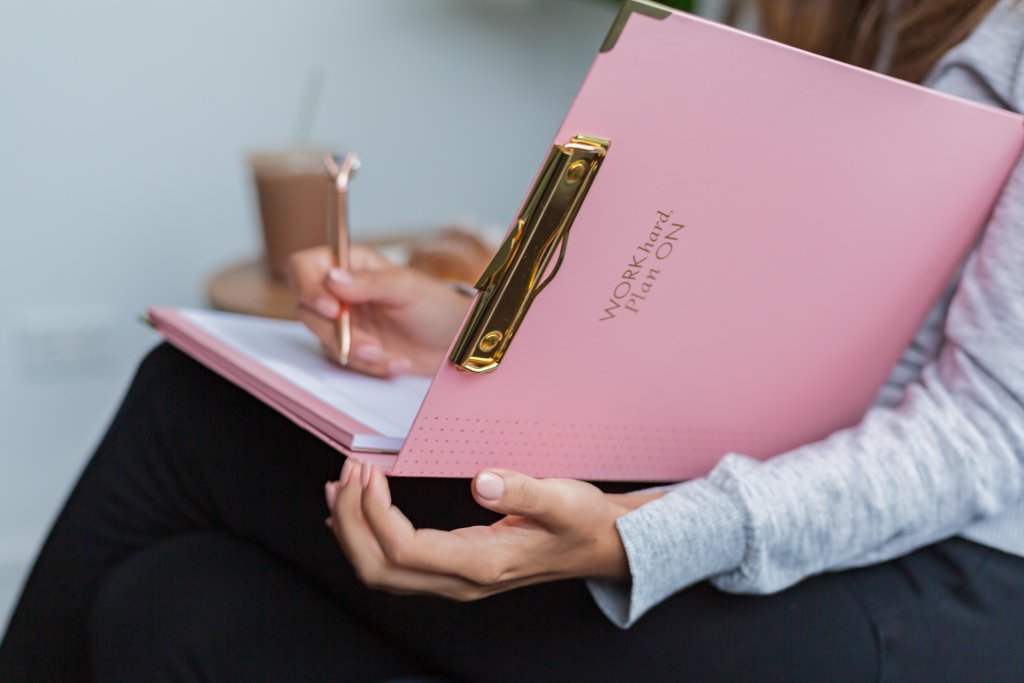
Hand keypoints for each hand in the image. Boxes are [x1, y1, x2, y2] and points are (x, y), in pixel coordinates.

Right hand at [287, 245, 471, 376]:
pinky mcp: (352, 347)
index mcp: (351, 264)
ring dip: (358, 353)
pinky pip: (346, 361)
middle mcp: (341, 291)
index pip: (304, 266)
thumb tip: (331, 278)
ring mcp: (344, 321)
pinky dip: (372, 366)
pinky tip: (397, 361)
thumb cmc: (436, 305)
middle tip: (371, 345)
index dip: (308, 287)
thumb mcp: (407, 289)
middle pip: (308, 309)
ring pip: (325, 339)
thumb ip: (369, 283)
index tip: (332, 309)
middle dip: (340, 333)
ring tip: (390, 355)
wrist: (455, 343)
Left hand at [324, 462, 664, 599]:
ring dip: (352, 532)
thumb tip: (480, 481)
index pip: (405, 548)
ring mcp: (455, 582)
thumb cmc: (581, 523)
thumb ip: (522, 490)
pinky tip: (357, 513)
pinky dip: (366, 540)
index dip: (375, 512)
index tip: (369, 470)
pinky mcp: (452, 572)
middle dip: (352, 521)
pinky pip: (394, 567)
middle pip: (379, 568)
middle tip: (348, 473)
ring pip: (381, 573)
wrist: (600, 547)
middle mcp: (462, 581)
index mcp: (482, 563)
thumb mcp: (562, 499)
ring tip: (340, 488)